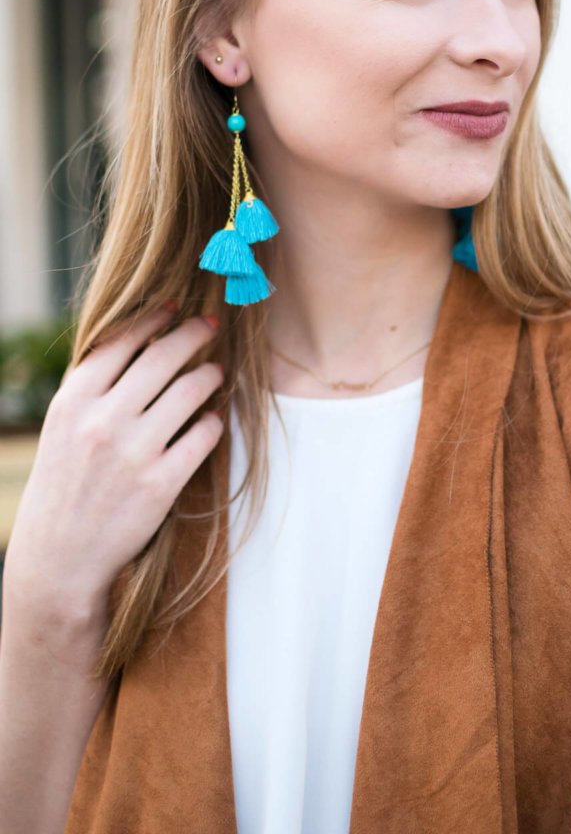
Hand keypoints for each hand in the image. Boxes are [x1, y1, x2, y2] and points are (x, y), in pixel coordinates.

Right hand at [3, 306, 223, 634]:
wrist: (58, 560)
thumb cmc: (63, 485)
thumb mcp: (63, 427)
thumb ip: (93, 386)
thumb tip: (138, 339)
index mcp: (74, 401)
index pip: (122, 341)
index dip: (154, 319)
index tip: (175, 307)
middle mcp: (103, 421)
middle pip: (163, 357)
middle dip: (194, 334)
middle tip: (212, 325)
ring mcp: (134, 453)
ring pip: (190, 391)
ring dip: (209, 375)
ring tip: (215, 372)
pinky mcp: (161, 485)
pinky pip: (202, 436)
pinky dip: (212, 422)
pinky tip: (213, 419)